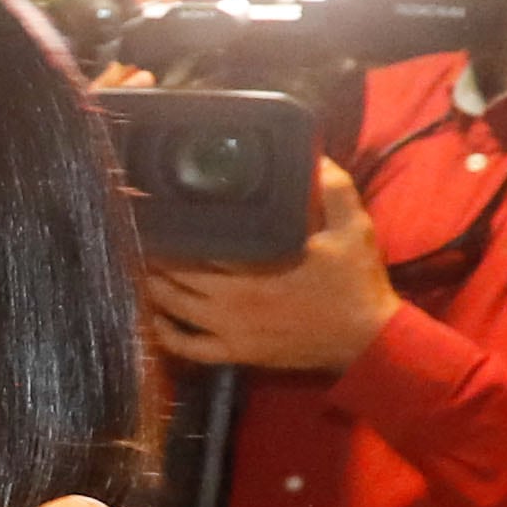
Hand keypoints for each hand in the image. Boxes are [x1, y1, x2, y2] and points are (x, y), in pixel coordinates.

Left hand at [145, 160, 400, 377]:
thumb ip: (332, 187)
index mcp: (255, 263)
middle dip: (156, 256)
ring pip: (173, 308)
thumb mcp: (353, 226)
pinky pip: (187, 348)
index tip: (156, 212)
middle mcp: (232, 298)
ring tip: (140, 267)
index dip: (173, 228)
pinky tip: (154, 319)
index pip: (198, 242)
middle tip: (142, 238)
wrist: (366, 338)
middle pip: (175, 275)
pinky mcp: (236, 353)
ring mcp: (230, 329)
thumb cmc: (355, 281)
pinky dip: (164, 335)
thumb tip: (313, 154)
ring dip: (153, 289)